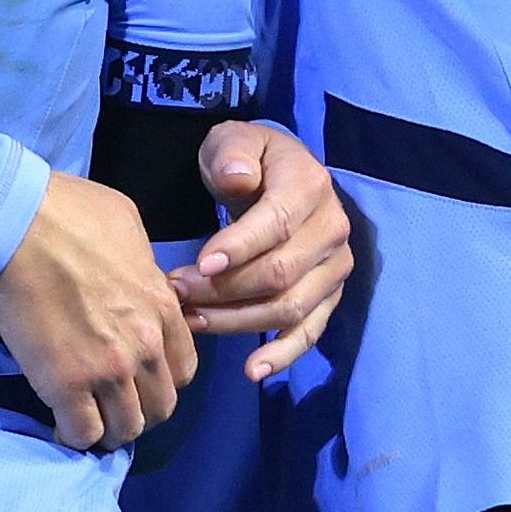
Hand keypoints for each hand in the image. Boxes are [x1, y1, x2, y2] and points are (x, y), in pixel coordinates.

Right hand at [0, 172, 200, 450]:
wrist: (17, 223)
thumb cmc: (69, 211)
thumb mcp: (129, 227)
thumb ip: (144, 267)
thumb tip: (139, 281)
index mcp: (163, 308)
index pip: (185, 370)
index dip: (162, 379)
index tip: (139, 377)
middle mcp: (144, 346)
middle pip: (161, 406)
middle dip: (139, 409)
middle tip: (112, 402)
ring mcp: (107, 369)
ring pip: (125, 429)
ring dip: (108, 429)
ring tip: (87, 419)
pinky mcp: (65, 385)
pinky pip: (83, 433)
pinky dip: (74, 436)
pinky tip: (61, 425)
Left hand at [180, 120, 352, 378]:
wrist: (278, 176)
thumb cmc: (248, 160)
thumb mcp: (234, 141)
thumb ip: (232, 154)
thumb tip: (237, 178)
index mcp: (310, 186)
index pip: (278, 223)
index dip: (239, 247)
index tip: (198, 266)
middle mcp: (332, 229)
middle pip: (281, 272)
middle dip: (225, 289)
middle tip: (176, 292)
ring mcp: (334, 268)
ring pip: (290, 308)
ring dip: (237, 321)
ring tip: (192, 321)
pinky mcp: (329, 297)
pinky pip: (310, 333)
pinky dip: (282, 355)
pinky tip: (252, 371)